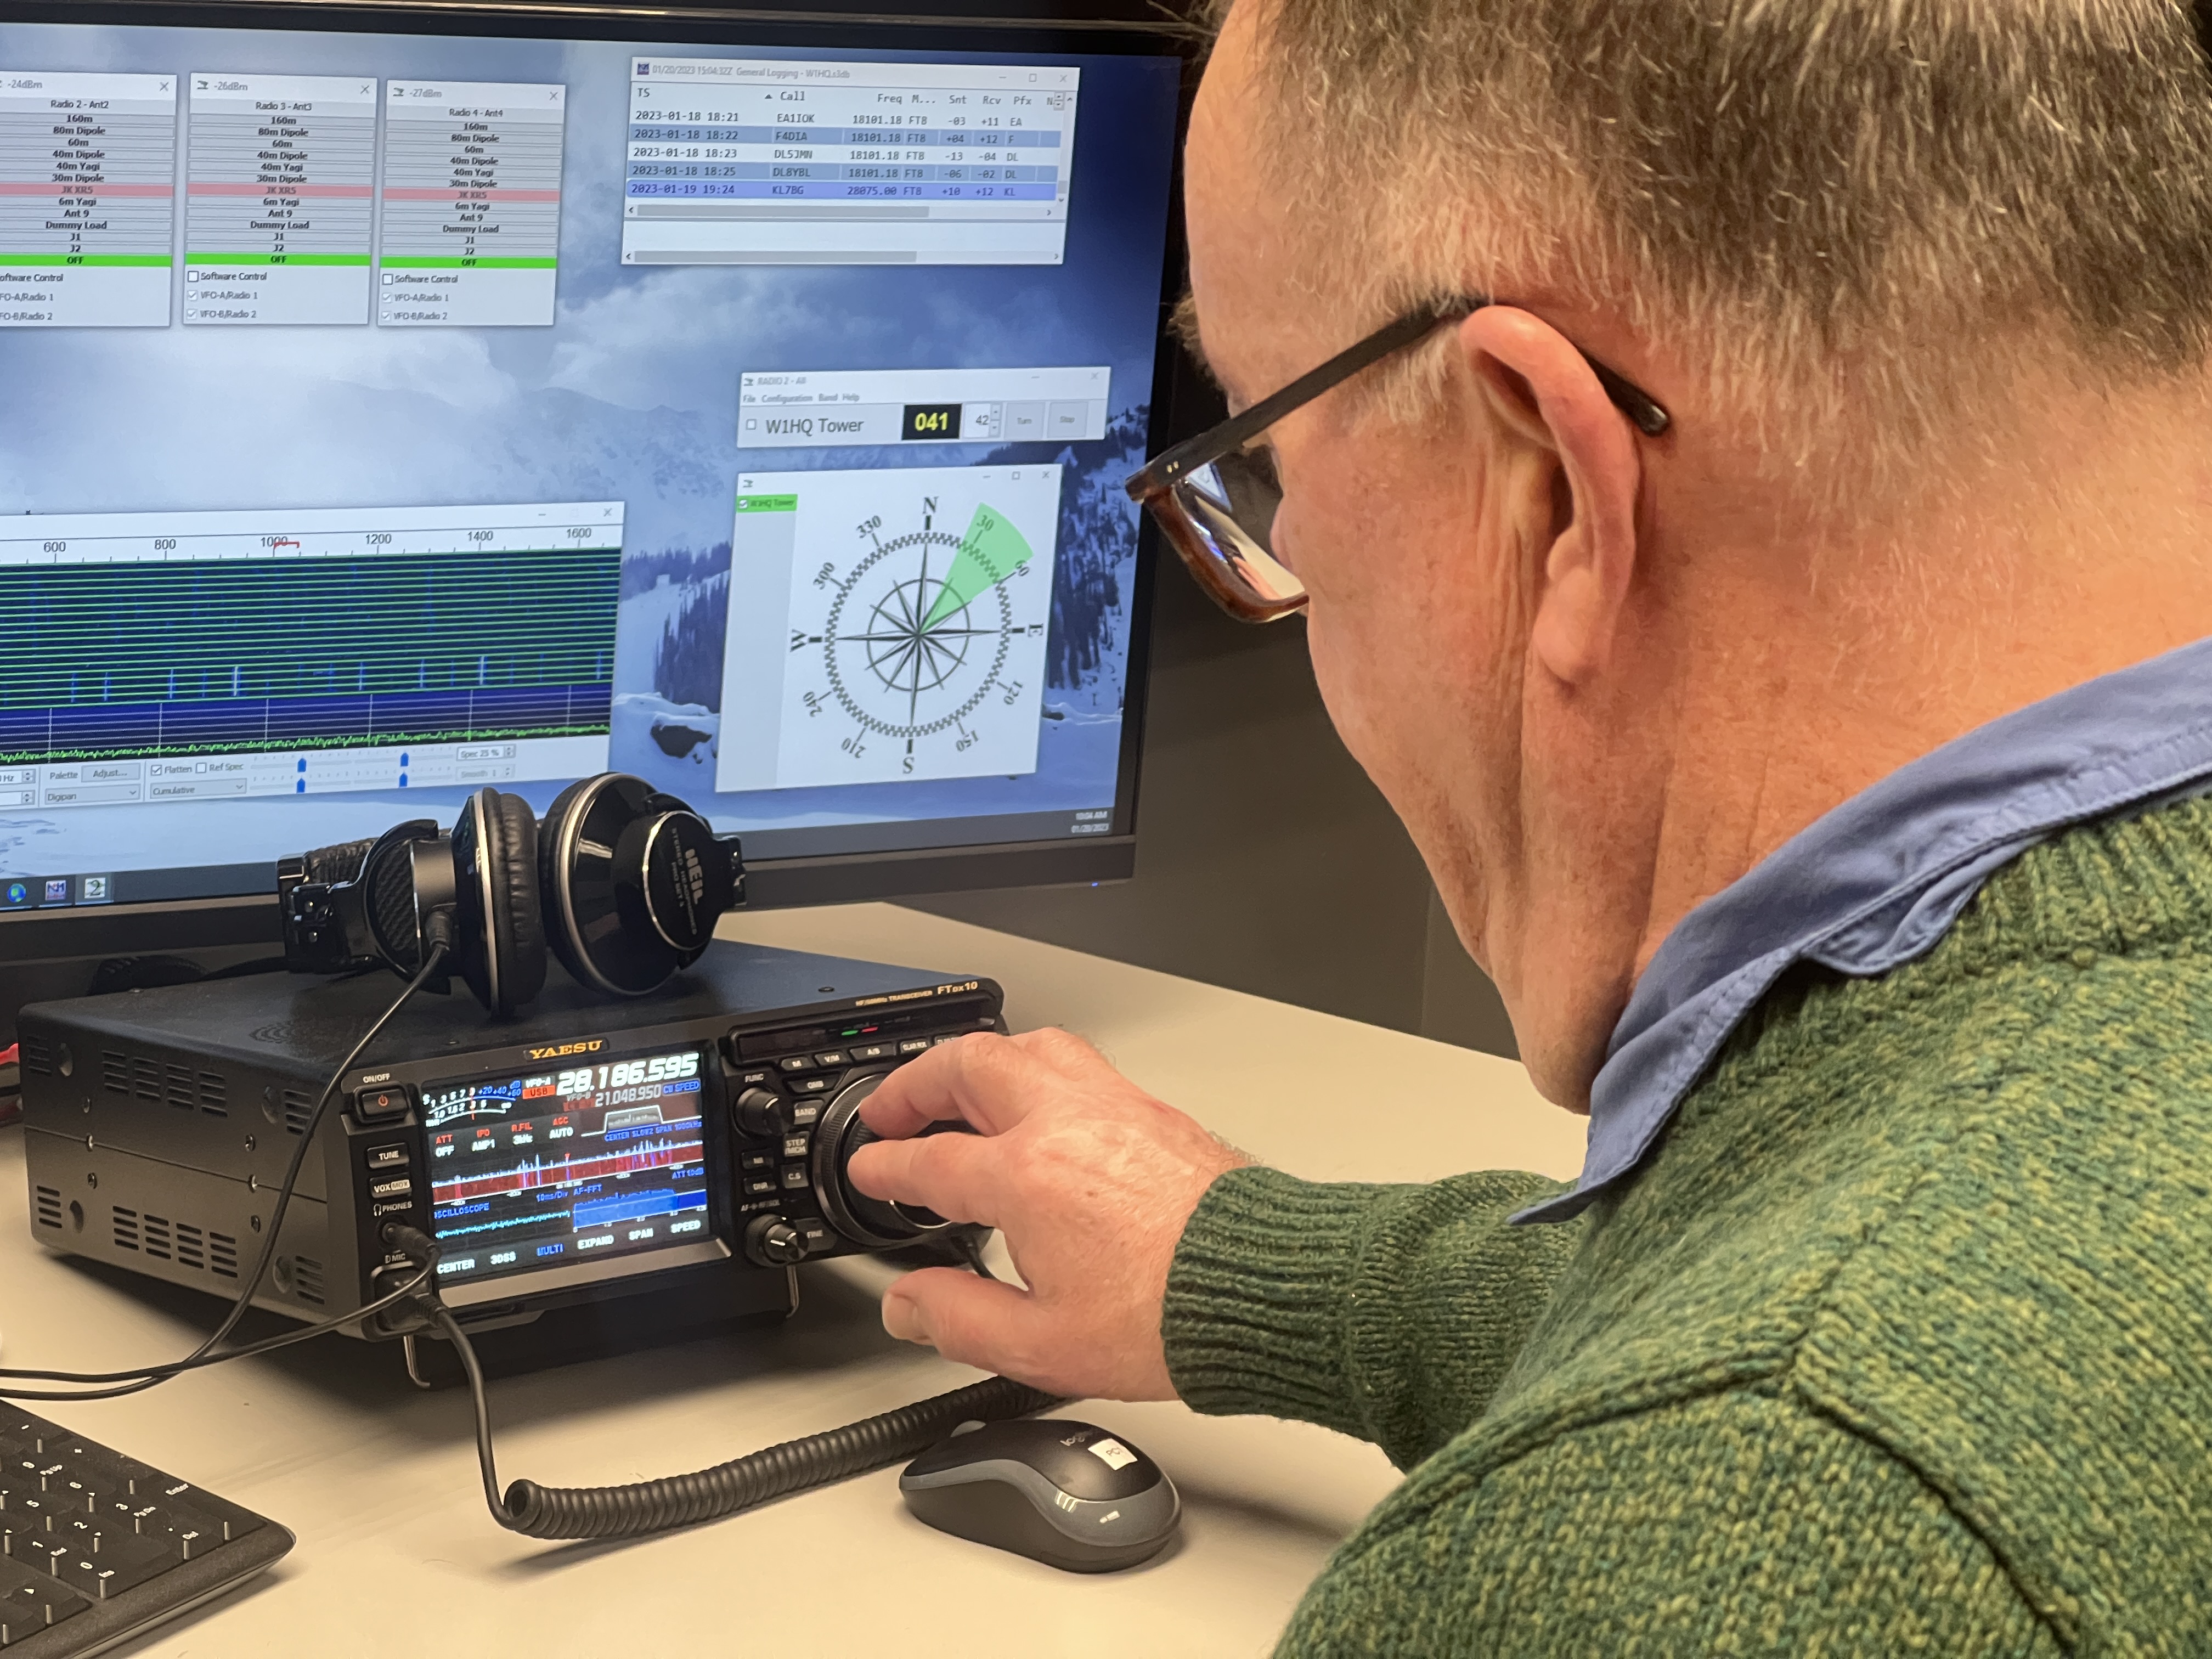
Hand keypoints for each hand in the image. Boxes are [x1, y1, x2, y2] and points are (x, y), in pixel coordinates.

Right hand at [845, 1028, 1249, 1399]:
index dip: (886, 1166)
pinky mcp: (1155, 1112)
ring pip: (1031, 1048)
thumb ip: (959, 1320)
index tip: (871, 1171)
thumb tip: (909, 1304)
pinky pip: (1081, 1066)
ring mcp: (1115, 1108)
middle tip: (893, 1110)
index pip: (929, 1160)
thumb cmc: (1174, 1315)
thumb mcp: (1043, 1345)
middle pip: (970, 1067)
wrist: (1269, 1289)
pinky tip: (1041, 1104)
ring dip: (981, 1064)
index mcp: (1026, 1177)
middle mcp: (1067, 1124)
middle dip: (917, 1085)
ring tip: (961, 1092)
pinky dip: (1039, 1073)